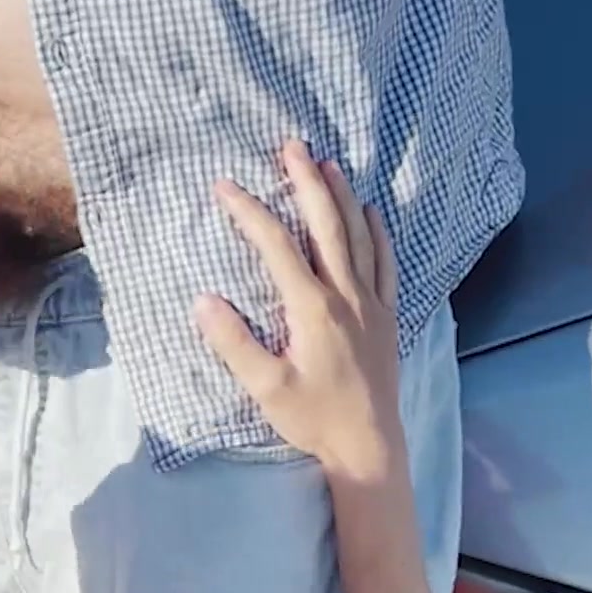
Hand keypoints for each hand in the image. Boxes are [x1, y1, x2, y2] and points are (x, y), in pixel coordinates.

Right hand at [193, 140, 402, 476]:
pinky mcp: (387, 316)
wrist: (369, 447)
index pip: (278, 246)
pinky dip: (378, 232)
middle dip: (306, 182)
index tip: (225, 186)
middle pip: (326, 225)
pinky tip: (371, 213)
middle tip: (290, 146)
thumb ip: (234, 343)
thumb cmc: (314, 419)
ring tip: (327, 164)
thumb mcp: (265, 388)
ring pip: (359, 236)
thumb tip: (204, 300)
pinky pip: (386, 263)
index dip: (250, 212)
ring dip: (341, 196)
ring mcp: (372, 303)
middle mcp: (346, 296)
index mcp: (313, 309)